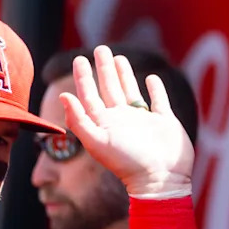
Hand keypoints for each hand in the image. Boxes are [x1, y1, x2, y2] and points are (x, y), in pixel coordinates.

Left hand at [61, 45, 194, 196]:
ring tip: (118, 57)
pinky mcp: (164, 121)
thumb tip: (64, 96)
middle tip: (99, 49)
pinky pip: (158, 100)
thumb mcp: (98, 142)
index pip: (89, 96)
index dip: (84, 77)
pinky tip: (151, 78)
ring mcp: (143, 120)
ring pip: (130, 91)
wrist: (160, 179)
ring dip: (124, 75)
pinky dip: (155, 88)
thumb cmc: (127, 163)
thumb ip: (79, 120)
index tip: (79, 59)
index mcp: (105, 123)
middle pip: (109, 88)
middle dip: (103, 69)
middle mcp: (122, 120)